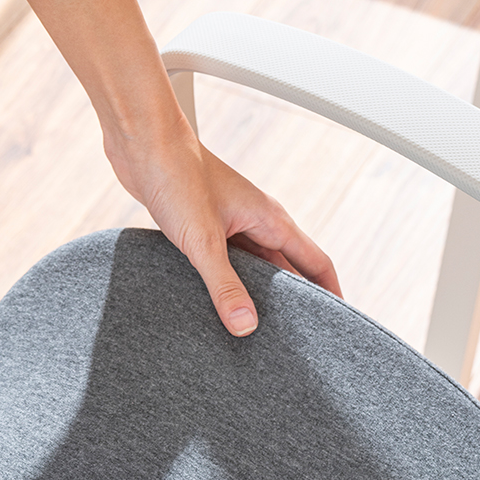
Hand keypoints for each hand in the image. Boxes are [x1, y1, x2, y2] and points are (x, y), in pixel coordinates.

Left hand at [104, 113, 341, 335]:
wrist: (141, 142)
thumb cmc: (177, 176)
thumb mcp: (203, 241)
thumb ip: (225, 286)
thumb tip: (246, 327)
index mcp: (271, 220)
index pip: (316, 262)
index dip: (331, 293)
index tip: (338, 323)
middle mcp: (257, 220)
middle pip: (288, 268)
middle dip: (294, 301)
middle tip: (296, 337)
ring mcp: (231, 222)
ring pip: (256, 266)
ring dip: (259, 293)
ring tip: (260, 328)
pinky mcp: (205, 225)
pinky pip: (228, 260)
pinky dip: (230, 282)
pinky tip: (220, 302)